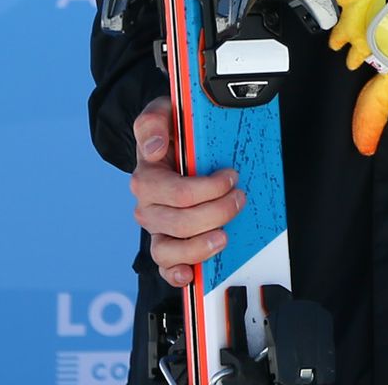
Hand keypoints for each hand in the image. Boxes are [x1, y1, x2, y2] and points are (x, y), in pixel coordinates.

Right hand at [129, 97, 240, 288]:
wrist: (168, 142)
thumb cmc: (170, 130)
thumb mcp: (163, 112)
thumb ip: (153, 122)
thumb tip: (154, 147)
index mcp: (148, 178)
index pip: (177, 193)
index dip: (209, 189)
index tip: (231, 176)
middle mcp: (148, 207)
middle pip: (180, 223)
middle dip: (217, 213)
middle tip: (240, 198)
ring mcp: (157, 228)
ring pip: (169, 250)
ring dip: (199, 247)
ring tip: (224, 237)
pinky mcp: (166, 243)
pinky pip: (165, 267)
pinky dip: (177, 274)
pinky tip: (192, 274)